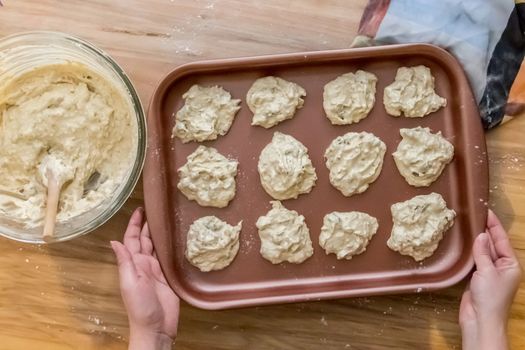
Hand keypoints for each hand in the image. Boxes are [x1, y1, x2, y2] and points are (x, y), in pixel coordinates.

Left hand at [111, 207, 179, 349]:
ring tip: (165, 219)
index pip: (132, 239)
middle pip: (145, 240)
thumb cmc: (140, 307)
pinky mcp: (169, 277)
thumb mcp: (130, 282)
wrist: (156, 327)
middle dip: (147, 225)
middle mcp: (144, 264)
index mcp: (133, 264)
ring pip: (157, 247)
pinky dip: (170, 248)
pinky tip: (177, 240)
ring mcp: (157, 271)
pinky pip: (168, 258)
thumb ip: (125, 262)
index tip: (139, 210)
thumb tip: (114, 241)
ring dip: (159, 234)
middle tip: (155, 209)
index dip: (134, 225)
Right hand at [459, 209, 521, 349]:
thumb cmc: (490, 298)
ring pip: (483, 251)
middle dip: (485, 230)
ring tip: (467, 225)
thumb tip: (480, 235)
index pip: (501, 240)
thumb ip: (483, 252)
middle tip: (473, 214)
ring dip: (476, 240)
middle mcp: (502, 267)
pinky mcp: (477, 278)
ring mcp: (489, 272)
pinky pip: (474, 260)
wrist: (481, 321)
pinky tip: (463, 244)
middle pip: (493, 244)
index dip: (493, 225)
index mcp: (511, 264)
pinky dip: (469, 251)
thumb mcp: (487, 271)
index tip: (485, 211)